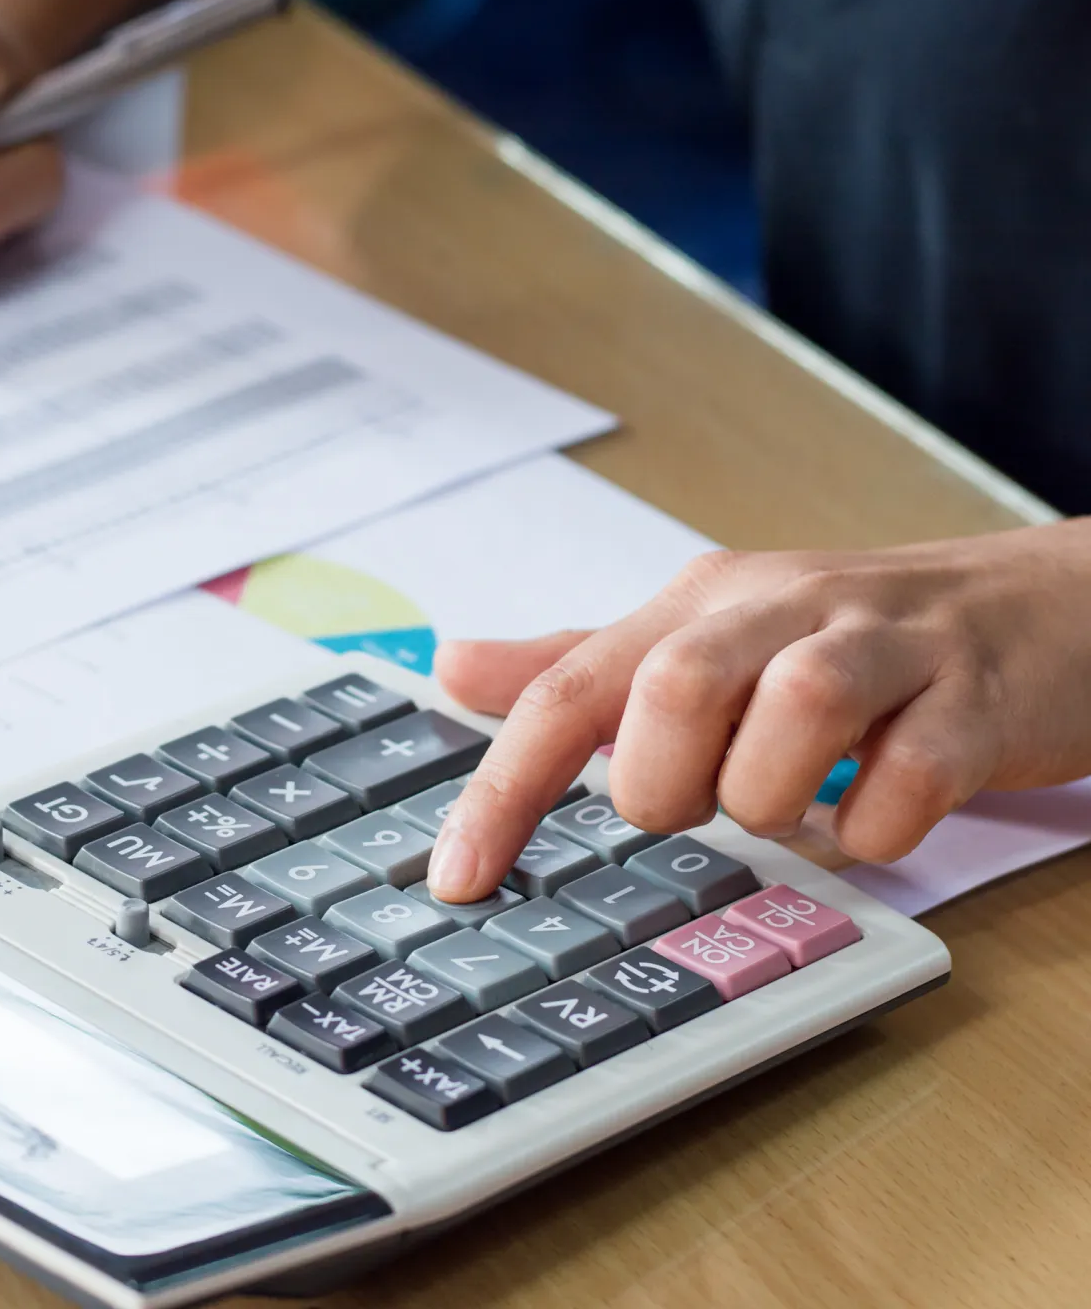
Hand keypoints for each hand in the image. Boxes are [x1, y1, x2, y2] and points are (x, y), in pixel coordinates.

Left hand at [426, 522, 1090, 900]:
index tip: (459, 879)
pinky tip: (877, 815)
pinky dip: (880, 827)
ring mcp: (884, 648)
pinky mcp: (976, 699)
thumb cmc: (847, 640)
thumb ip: (581, 664)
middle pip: (674, 688)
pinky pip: (912, 778)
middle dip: (666, 783)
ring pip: (796, 712)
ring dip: (774, 797)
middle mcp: (781, 610)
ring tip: (792, 803)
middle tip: (699, 805)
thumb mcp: (701, 639)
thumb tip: (452, 666)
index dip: (504, 788)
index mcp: (700, 605)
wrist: (1034, 608)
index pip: (570, 688)